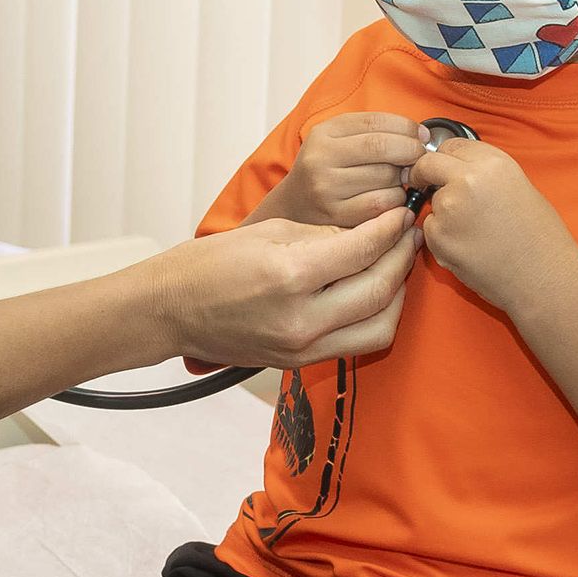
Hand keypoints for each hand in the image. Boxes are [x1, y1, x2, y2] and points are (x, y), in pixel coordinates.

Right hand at [149, 206, 416, 371]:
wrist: (168, 312)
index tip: (401, 214)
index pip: (363, 250)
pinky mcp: (299, 362)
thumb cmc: (207, 265)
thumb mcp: (267, 233)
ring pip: (379, 325)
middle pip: (379, 289)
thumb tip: (366, 236)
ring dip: (396, 294)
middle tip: (409, 236)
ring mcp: (301, 346)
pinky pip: (356, 342)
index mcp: (289, 276)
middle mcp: (300, 318)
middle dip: (401, 258)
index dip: (389, 229)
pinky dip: (374, 317)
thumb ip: (323, 236)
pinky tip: (373, 294)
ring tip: (396, 266)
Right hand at [268, 113, 424, 227]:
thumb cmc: (326, 170)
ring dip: (404, 179)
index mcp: (323, 134)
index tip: (421, 136)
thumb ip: (374, 131)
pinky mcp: (337, 215)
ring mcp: (326, 188)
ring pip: (386, 177)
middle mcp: (320, 159)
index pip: (375, 121)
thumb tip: (421, 136)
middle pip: (382, 147)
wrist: (295, 206)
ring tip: (399, 180)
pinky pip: (382, 204)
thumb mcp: (338, 140)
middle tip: (418, 159)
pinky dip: (396, 201)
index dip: (406, 127)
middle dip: (411, 152)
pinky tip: (391, 197)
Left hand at [407, 137, 577, 317]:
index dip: (445, 158)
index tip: (443, 168)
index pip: (451, 145)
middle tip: (425, 185)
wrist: (544, 278)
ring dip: (441, 213)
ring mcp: (449, 207)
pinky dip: (442, 239)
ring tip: (475, 234)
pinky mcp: (438, 236)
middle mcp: (468, 178)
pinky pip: (430, 230)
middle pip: (427, 164)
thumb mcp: (519, 187)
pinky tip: (470, 249)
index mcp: (493, 162)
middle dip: (424, 174)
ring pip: (430, 202)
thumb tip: (454, 170)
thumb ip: (483, 174)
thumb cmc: (540, 238)